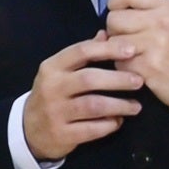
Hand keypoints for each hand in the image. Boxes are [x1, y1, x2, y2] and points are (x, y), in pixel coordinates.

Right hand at [22, 31, 144, 159]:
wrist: (28, 129)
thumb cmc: (52, 95)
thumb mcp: (60, 72)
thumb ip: (82, 54)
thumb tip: (105, 34)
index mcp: (52, 67)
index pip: (81, 51)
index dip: (108, 49)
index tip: (132, 50)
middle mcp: (52, 88)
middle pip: (89, 79)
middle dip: (118, 80)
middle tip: (140, 81)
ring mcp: (55, 112)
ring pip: (93, 106)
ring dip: (119, 105)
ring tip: (136, 106)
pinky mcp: (62, 134)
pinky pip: (92, 129)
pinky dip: (109, 125)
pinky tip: (118, 121)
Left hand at [104, 0, 168, 112]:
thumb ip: (143, 9)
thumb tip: (110, 10)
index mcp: (167, 6)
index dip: (116, 3)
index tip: (119, 13)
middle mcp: (162, 22)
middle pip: (114, 18)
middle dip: (115, 30)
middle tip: (131, 39)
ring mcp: (155, 44)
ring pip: (112, 40)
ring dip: (117, 51)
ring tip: (135, 54)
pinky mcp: (148, 65)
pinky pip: (118, 62)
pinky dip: (123, 67)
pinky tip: (139, 68)